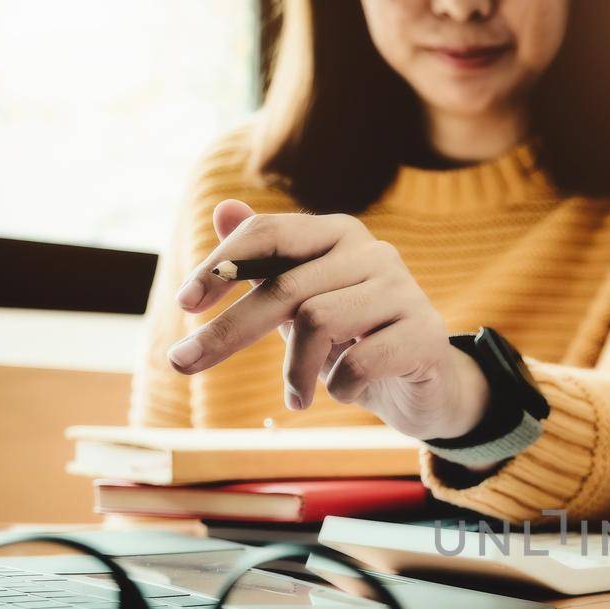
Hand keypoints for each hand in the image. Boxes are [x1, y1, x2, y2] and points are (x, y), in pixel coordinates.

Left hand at [167, 199, 489, 440]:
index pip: (270, 235)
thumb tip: (221, 208)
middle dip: (228, 330)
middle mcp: (374, 253)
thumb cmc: (357, 339)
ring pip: (318, 322)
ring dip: (294, 371)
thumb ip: (266, 261)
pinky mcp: (426, 335)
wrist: (428, 384)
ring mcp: (404, 291)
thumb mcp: (304, 302)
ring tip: (295, 400)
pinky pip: (360, 363)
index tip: (184, 305)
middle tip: (182, 364)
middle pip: (285, 287)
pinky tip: (345, 392)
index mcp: (340, 234)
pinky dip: (339, 387)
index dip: (221, 266)